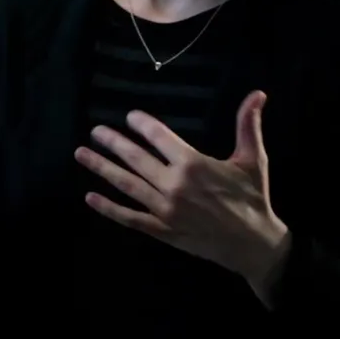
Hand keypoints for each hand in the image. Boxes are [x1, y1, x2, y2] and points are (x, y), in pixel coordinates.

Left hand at [75, 91, 290, 295]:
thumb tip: (258, 93)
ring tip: (81, 154)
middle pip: (136, 158)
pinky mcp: (163, 230)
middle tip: (94, 131)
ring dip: (102, 168)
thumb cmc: (252, 198)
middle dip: (112, 142)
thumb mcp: (253, 159)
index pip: (159, 137)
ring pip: (127, 184)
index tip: (129, 117)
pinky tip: (90, 197)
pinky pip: (131, 217)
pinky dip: (109, 208)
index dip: (142, 124)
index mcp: (193, 164)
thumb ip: (248, 125)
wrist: (254, 245)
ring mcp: (165, 209)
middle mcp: (174, 185)